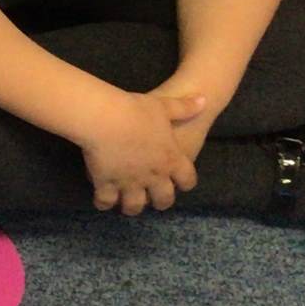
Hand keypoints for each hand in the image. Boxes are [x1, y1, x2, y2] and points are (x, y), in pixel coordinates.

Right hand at [79, 89, 206, 215]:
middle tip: (153, 199)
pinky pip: (105, 200)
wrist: (106, 118)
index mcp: (171, 159)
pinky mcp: (106, 183)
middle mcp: (154, 176)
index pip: (187, 180)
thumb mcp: (163, 106)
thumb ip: (184, 107)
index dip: (184, 183)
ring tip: (126, 204)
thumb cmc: (136, 110)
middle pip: (163, 199)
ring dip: (132, 207)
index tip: (180, 183)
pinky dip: (103, 202)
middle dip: (160, 201)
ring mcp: (130, 182)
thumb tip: (204, 98)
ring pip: (134, 205)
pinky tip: (101, 199)